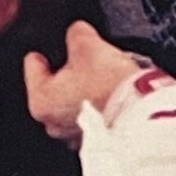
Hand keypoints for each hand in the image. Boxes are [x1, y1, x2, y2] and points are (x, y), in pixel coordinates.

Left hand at [24, 22, 146, 144]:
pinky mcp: (97, 142)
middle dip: (69, 73)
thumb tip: (78, 33)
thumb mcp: (89, 45)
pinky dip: (99, 108)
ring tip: (105, 79)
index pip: (33, 64)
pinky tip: (113, 96)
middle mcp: (53, 125)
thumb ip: (76, 34)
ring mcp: (75, 137)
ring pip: (73, 104)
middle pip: (54, 87)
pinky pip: (92, 118)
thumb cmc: (111, 88)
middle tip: (88, 61)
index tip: (57, 47)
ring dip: (86, 92)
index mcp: (40, 101)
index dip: (47, 50)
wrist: (143, 117)